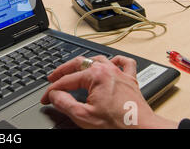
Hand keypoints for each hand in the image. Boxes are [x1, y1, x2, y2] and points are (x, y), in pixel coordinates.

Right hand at [40, 55, 177, 128]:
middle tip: (52, 79)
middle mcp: (107, 70)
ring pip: (98, 59)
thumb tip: (54, 95)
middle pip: (78, 63)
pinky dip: (116, 61)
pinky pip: (125, 63)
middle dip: (63, 71)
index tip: (46, 98)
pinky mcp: (131, 80)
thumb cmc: (118, 124)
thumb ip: (65, 103)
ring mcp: (120, 73)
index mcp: (95, 75)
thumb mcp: (83, 116)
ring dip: (83, 64)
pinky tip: (111, 63)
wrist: (142, 130)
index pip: (66, 80)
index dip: (53, 90)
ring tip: (73, 69)